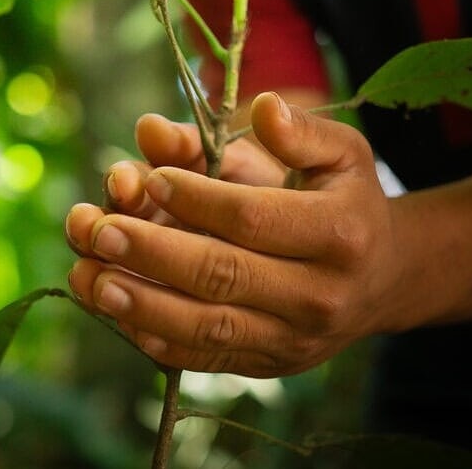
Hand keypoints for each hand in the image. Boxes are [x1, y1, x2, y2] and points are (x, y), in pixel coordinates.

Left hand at [65, 93, 403, 376]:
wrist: (381, 280)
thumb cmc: (347, 202)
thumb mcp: (341, 154)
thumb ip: (299, 132)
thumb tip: (260, 107)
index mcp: (339, 234)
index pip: (254, 218)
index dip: (196, 198)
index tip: (152, 176)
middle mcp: (319, 295)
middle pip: (223, 276)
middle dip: (153, 252)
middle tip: (99, 227)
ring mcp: (294, 339)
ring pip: (208, 327)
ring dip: (141, 303)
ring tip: (90, 277)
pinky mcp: (270, 364)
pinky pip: (207, 357)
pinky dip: (157, 338)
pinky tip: (116, 312)